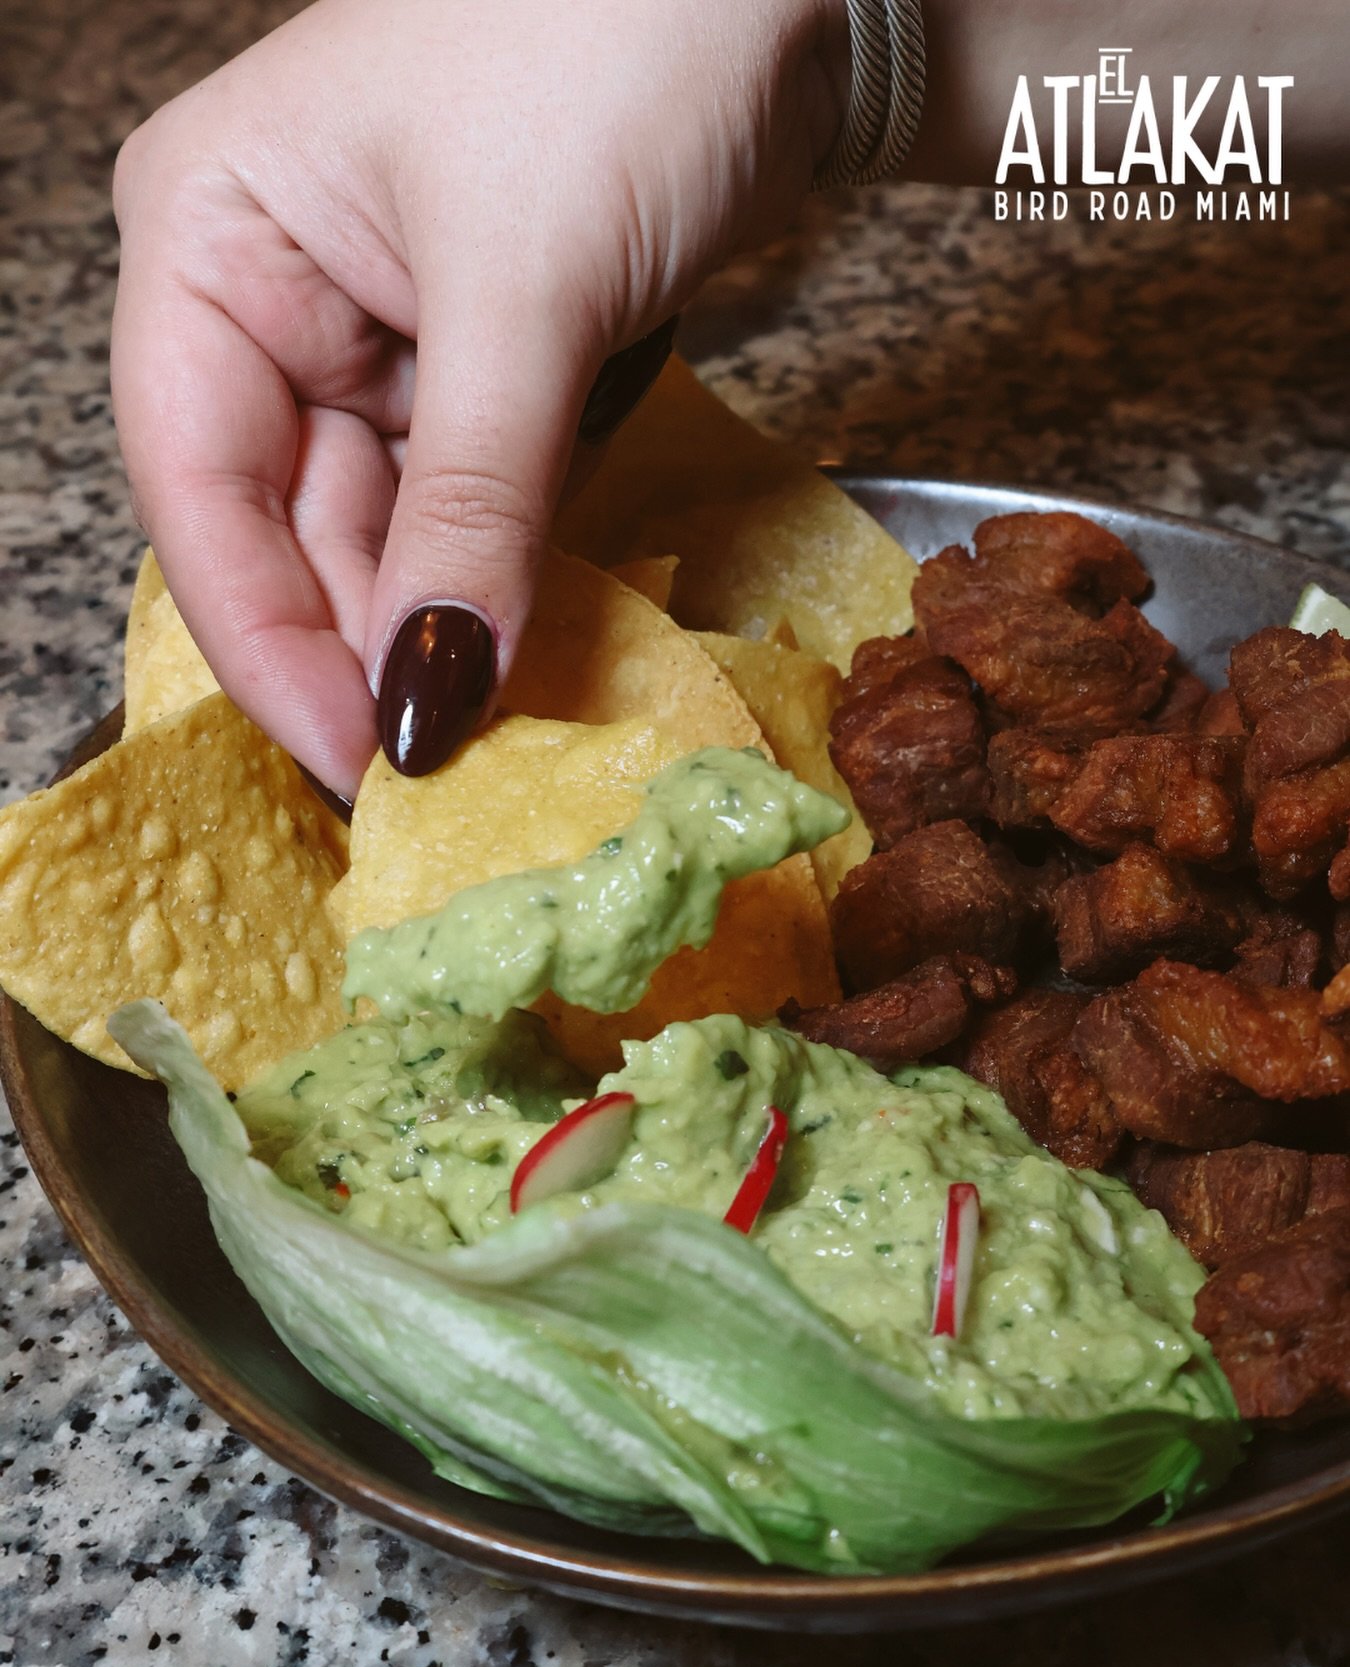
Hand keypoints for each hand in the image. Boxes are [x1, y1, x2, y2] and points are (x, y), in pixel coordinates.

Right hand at [112, 0, 845, 795]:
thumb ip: (473, 504)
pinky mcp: (480, 368)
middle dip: (363, 649)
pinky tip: (520, 659)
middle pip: (287, 526)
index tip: (356, 759)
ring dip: (436, 631)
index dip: (269, 640)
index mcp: (214, 237)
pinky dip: (497, 584)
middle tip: (433, 783)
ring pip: (384, 533)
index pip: (198, 481)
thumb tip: (430, 694)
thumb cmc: (622, 37)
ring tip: (488, 739)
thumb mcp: (527, 287)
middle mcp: (276, 295)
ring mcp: (380, 336)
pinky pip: (469, 510)